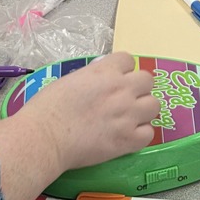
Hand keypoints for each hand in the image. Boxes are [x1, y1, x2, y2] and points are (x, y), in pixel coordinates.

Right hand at [24, 52, 159, 170]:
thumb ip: (92, 77)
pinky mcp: (129, 140)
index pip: (128, 59)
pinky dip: (139, 135)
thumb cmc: (47, 108)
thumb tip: (101, 79)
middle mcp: (121, 90)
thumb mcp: (70, 80)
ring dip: (143, 110)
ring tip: (128, 118)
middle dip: (137, 88)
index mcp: (104, 71)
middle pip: (147, 80)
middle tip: (125, 99)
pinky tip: (126, 136)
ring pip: (154, 105)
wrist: (45, 137)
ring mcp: (128, 115)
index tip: (115, 79)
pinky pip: (149, 133)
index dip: (122, 70)